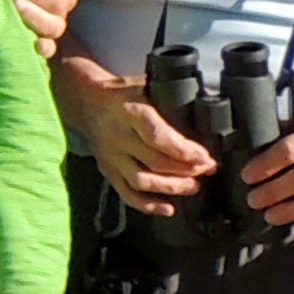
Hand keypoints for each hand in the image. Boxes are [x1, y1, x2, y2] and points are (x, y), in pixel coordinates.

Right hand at [52, 56, 214, 214]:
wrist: (86, 100)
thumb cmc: (122, 92)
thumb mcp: (146, 85)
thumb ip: (170, 98)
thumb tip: (204, 111)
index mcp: (131, 112)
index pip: (158, 136)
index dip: (183, 151)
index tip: (204, 157)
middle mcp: (119, 136)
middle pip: (155, 161)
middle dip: (186, 170)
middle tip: (207, 170)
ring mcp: (111, 156)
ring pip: (142, 180)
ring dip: (171, 187)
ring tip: (193, 186)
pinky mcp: (108, 170)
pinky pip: (127, 193)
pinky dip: (147, 205)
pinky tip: (167, 209)